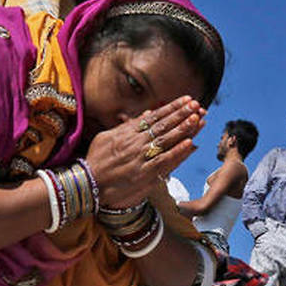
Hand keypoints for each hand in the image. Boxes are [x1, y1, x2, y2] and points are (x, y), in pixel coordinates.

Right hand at [86, 95, 204, 207]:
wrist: (87, 185)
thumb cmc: (96, 161)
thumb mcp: (107, 137)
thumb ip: (129, 125)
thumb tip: (149, 113)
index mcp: (127, 132)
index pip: (155, 117)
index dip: (172, 108)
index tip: (186, 100)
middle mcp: (135, 143)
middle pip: (163, 125)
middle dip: (181, 114)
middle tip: (197, 105)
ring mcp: (140, 158)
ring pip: (166, 140)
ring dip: (183, 129)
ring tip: (198, 118)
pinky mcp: (144, 174)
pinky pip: (164, 161)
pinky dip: (177, 152)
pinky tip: (190, 143)